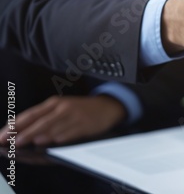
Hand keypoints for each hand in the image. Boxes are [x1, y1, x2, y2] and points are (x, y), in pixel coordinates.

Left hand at [0, 95, 125, 146]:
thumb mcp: (62, 109)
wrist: (108, 106)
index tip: (2, 135)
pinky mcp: (85, 124)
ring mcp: (74, 116)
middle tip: (12, 142)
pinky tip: (53, 142)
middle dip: (24, 133)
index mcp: (54, 103)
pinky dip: (61, 138)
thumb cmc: (82, 110)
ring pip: (54, 127)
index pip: (30, 114)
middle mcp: (62, 108)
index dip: (15, 125)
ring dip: (40, 135)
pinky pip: (71, 132)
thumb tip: (24, 133)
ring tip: (27, 143)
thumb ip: (44, 118)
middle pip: (40, 121)